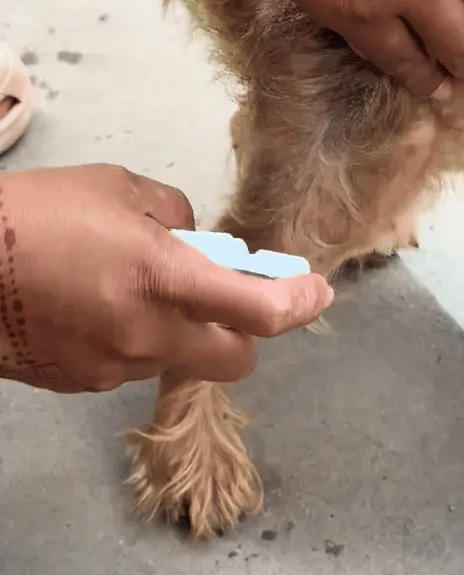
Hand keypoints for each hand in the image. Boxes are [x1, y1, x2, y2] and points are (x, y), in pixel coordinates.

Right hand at [0, 165, 332, 392]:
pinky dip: (136, 342)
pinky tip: (95, 309)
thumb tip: (198, 242)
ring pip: (180, 361)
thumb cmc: (35, 212)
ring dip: (180, 332)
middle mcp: (146, 335)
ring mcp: (113, 368)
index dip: (297, 305)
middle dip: (243, 333)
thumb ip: (173, 215)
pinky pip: (133, 366)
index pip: (256, 312)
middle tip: (221, 296)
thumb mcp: (115, 188)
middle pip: (235, 360)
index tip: (316, 291)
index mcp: (160, 278)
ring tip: (130, 289)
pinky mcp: (83, 386)